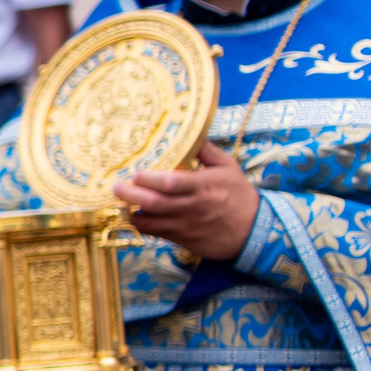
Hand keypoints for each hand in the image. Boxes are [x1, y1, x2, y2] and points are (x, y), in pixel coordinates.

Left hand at [113, 139, 258, 261]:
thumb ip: (206, 150)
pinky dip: (141, 225)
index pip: (171, 183)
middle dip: (130, 194)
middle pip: (154, 202)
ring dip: (131, 211)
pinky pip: (155, 233)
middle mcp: (192, 207)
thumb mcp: (228, 168)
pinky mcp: (181, 239)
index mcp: (203, 186)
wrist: (255, 232)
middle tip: (115, 186)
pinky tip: (133, 215)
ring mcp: (185, 226)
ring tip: (119, 201)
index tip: (135, 172)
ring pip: (150, 221)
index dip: (149, 179)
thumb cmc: (239, 195)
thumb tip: (190, 130)